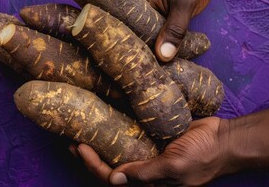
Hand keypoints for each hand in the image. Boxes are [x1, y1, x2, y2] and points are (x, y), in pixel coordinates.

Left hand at [74, 117, 229, 185]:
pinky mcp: (153, 135)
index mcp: (148, 181)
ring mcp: (148, 150)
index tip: (79, 146)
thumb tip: (115, 180)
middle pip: (110, 163)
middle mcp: (144, 166)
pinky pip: (131, 133)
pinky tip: (107, 117)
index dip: (93, 164)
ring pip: (117, 147)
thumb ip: (147, 174)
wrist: (224, 140)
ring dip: (100, 140)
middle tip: (72, 139)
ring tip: (82, 128)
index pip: (112, 177)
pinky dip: (117, 128)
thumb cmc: (204, 157)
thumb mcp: (176, 167)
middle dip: (90, 154)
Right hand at [133, 0, 228, 61]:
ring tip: (147, 66)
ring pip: (143, 31)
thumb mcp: (184, 6)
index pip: (126, 27)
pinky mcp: (154, 12)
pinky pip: (151, 28)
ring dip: (148, 45)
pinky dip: (156, 38)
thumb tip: (163, 56)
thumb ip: (174, 30)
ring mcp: (144, 8)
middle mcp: (135, 4)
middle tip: (141, 68)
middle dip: (138, 49)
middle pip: (133, 31)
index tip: (134, 62)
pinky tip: (159, 52)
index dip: (129, 45)